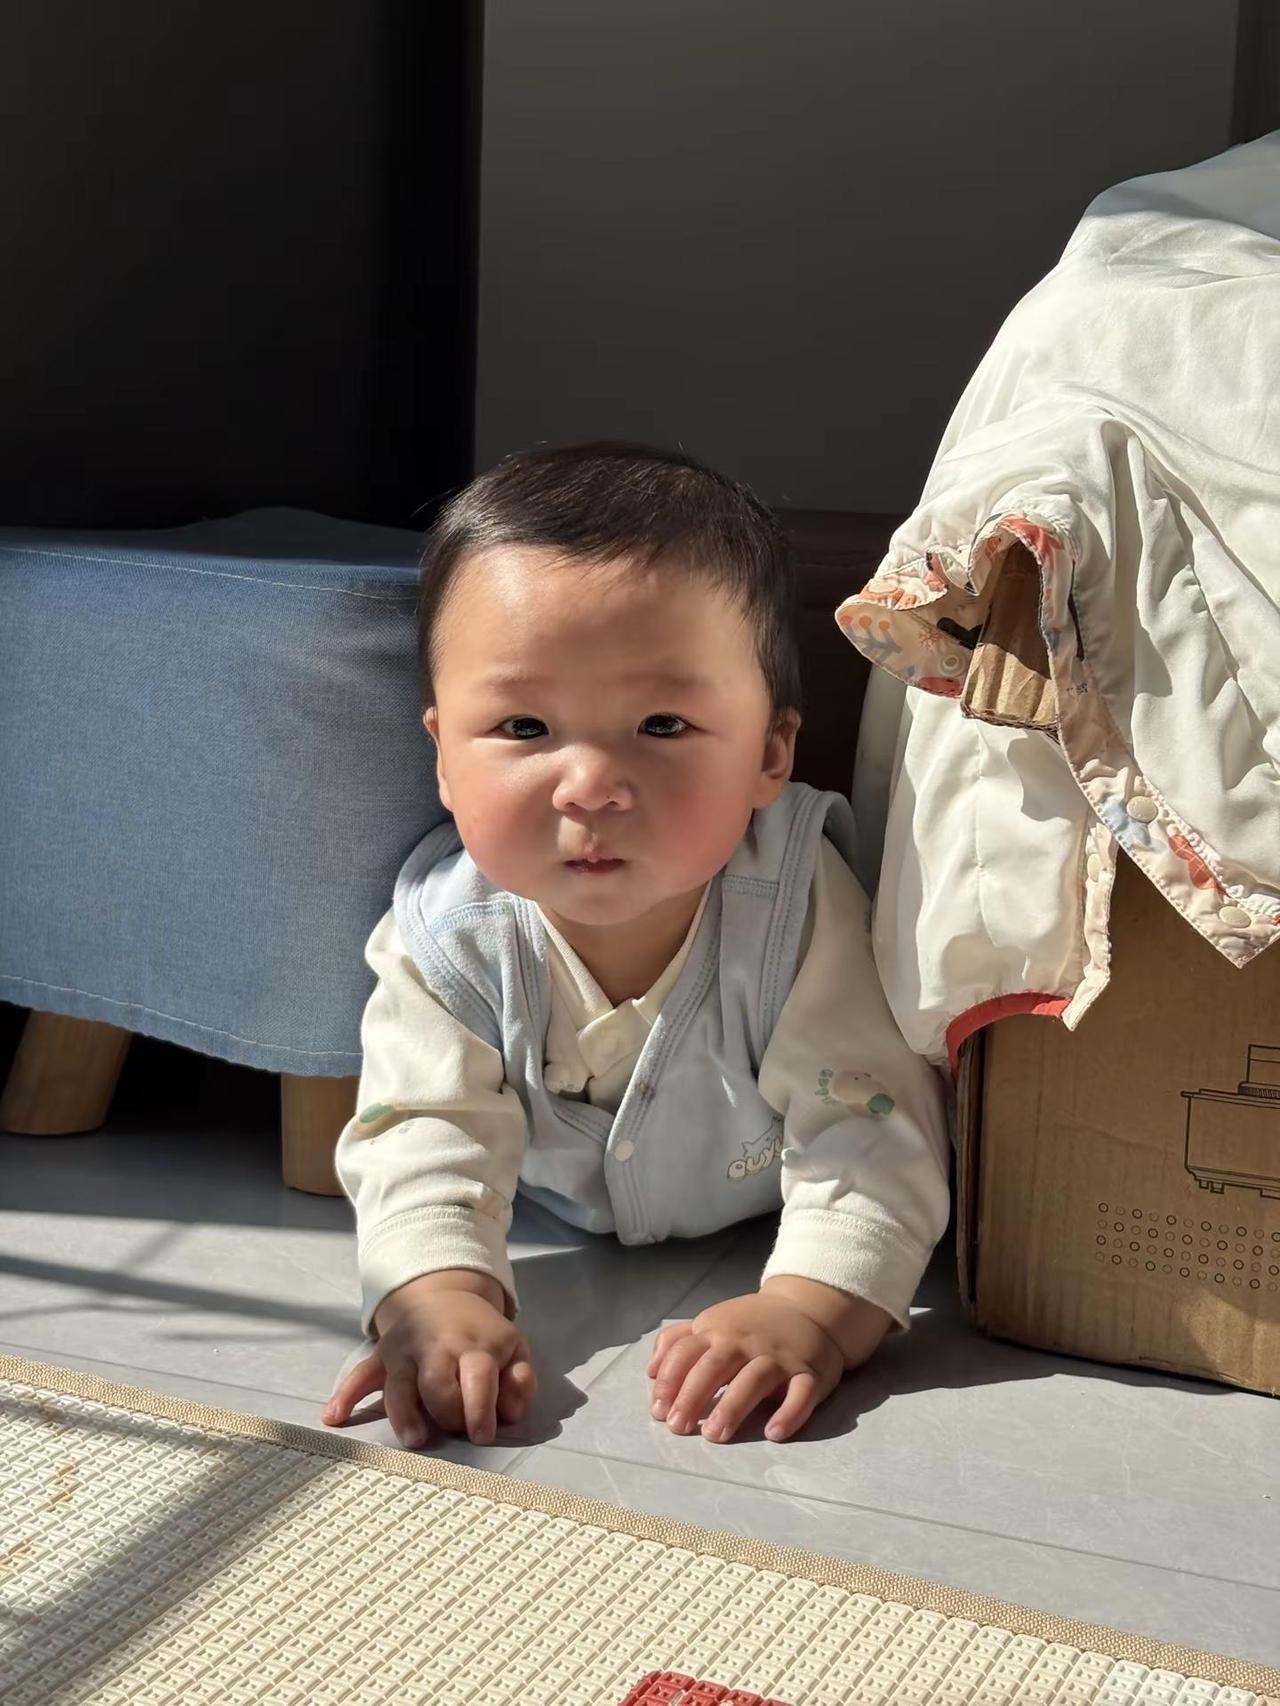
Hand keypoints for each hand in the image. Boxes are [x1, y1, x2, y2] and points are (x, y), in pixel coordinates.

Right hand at [322, 1270, 535, 1448]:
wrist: (443, 1294)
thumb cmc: (482, 1334)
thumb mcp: (514, 1348)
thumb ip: (521, 1381)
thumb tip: (512, 1413)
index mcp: (474, 1345)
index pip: (477, 1380)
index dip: (481, 1411)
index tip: (482, 1436)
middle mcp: (436, 1346)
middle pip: (436, 1386)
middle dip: (447, 1415)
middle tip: (454, 1430)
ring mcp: (404, 1351)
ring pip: (398, 1386)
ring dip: (404, 1415)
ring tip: (415, 1439)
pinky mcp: (381, 1357)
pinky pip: (359, 1375)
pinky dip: (345, 1395)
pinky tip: (333, 1417)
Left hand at [646, 1289, 844, 1443]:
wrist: (809, 1308)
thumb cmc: (751, 1324)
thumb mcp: (713, 1323)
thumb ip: (678, 1342)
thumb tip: (649, 1371)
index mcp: (718, 1330)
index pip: (686, 1352)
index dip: (669, 1380)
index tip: (658, 1410)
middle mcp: (746, 1342)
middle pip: (715, 1366)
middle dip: (693, 1395)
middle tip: (678, 1426)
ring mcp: (779, 1357)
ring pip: (755, 1379)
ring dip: (733, 1406)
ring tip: (715, 1435)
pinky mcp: (810, 1373)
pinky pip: (801, 1393)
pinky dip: (789, 1413)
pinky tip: (774, 1432)